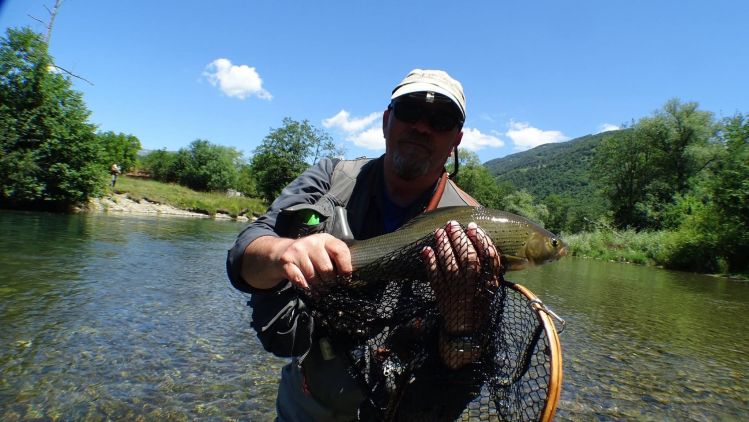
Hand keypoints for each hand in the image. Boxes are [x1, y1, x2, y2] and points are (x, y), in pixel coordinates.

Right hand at [277, 233, 351, 289]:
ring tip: (319, 288)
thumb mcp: (325, 251)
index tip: (345, 278)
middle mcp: (312, 242)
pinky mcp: (286, 260)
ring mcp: (297, 250)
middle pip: (326, 269)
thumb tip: (349, 277)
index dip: (346, 268)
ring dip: (317, 286)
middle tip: (329, 285)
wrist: (283, 251)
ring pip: (313, 277)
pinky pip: (299, 279)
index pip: (340, 252)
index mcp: (326, 239)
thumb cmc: (311, 255)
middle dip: (330, 281)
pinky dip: (305, 286)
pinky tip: (307, 287)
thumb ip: (337, 258)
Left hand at [421, 221, 500, 367]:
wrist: (466, 329)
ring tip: (439, 232)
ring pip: (449, 262)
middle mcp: (473, 283)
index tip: (472, 227)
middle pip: (467, 255)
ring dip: (443, 244)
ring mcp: (456, 288)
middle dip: (458, 237)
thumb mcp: (490, 286)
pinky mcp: (441, 293)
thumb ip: (489, 266)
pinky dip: (429, 262)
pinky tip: (426, 250)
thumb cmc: (479, 303)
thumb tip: (481, 239)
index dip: (480, 238)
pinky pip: (434, 275)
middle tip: (451, 225)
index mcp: (488, 281)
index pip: (487, 255)